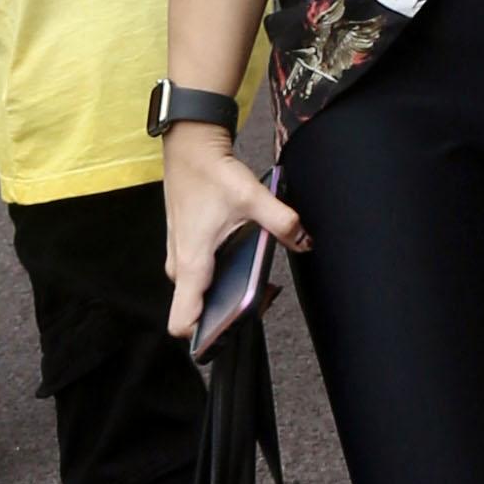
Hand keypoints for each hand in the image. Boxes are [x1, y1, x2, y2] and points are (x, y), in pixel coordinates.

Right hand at [162, 118, 303, 342]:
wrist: (189, 147)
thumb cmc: (209, 172)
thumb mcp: (252, 197)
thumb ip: (282, 222)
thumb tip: (304, 241)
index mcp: (193, 263)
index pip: (182, 321)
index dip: (204, 336)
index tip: (232, 330)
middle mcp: (181, 266)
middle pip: (195, 311)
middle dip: (225, 314)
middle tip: (260, 299)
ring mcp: (179, 257)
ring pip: (197, 294)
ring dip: (222, 295)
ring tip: (255, 280)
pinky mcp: (184, 247)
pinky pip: (198, 278)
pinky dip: (218, 278)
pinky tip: (240, 261)